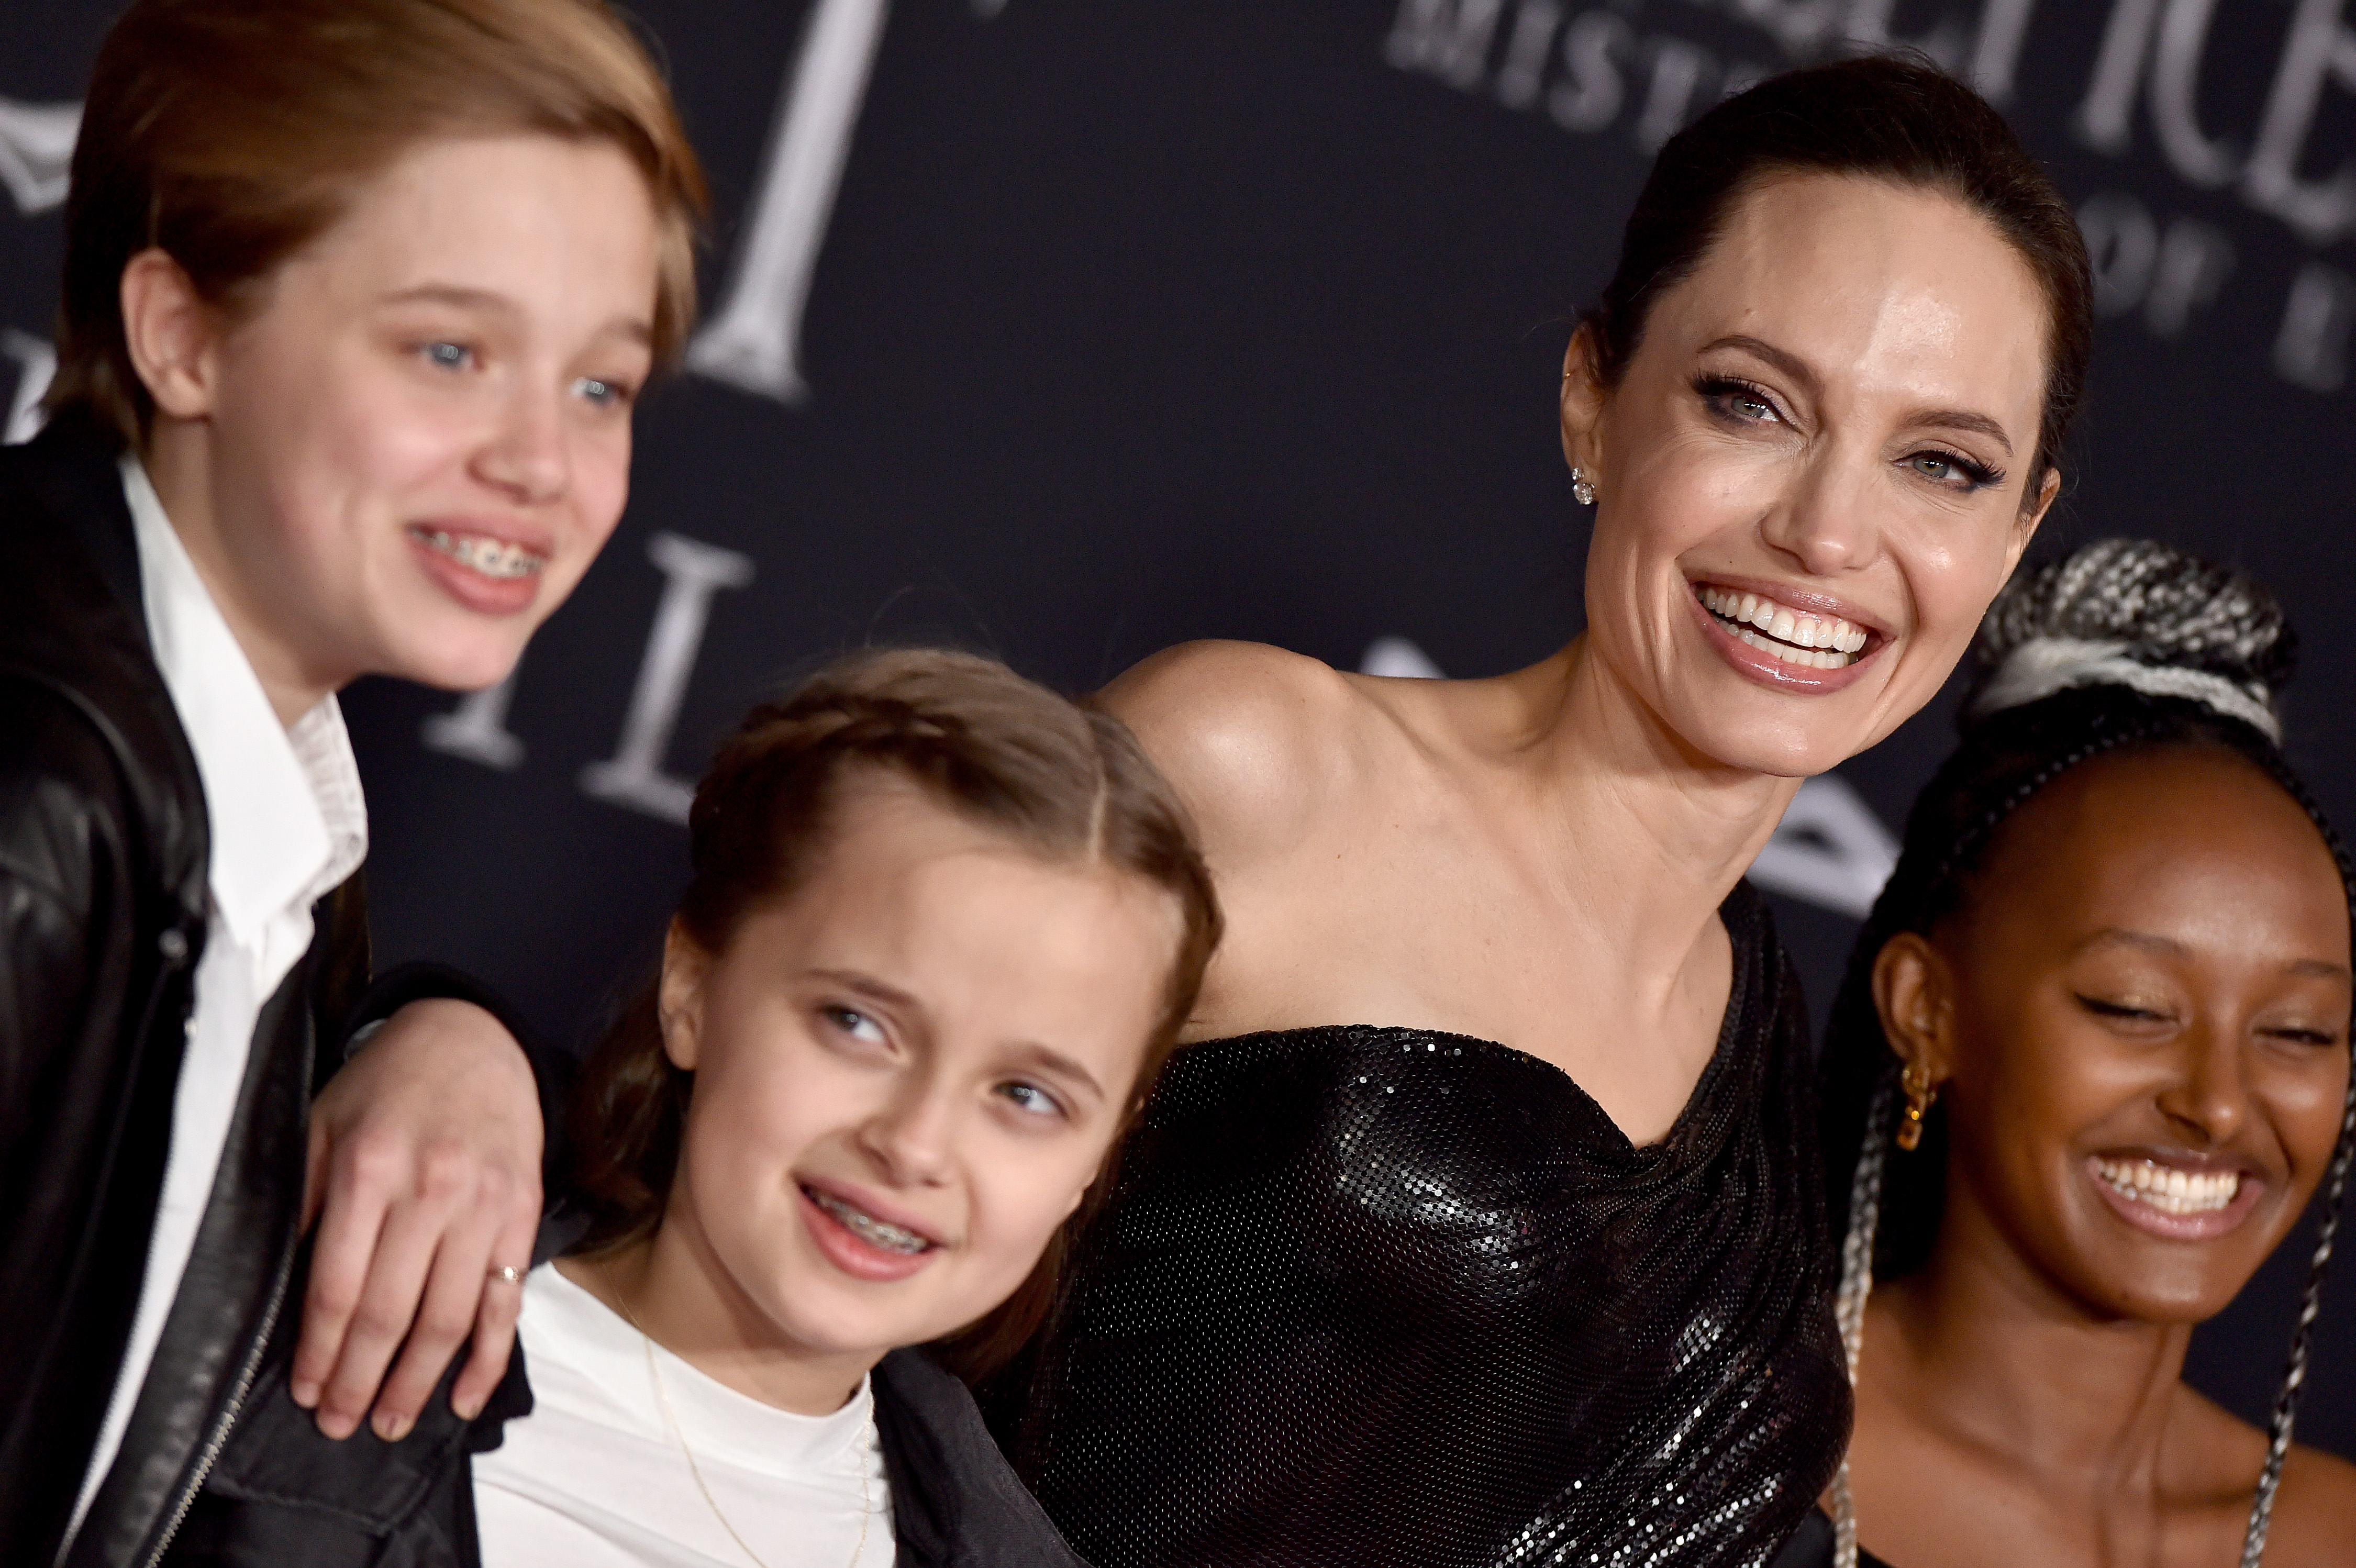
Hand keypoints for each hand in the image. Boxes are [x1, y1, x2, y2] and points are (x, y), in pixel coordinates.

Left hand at [290, 997, 542, 1439]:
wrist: (474, 1038)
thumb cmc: (387, 1087)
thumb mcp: (324, 1126)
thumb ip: (304, 1202)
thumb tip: (280, 1290)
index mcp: (369, 1170)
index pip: (337, 1287)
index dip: (321, 1352)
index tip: (307, 1393)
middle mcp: (430, 1191)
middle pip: (390, 1313)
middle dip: (361, 1382)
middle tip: (340, 1425)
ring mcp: (484, 1205)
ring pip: (449, 1318)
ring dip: (417, 1383)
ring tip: (392, 1423)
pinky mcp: (522, 1213)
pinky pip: (506, 1301)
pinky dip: (488, 1358)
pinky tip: (464, 1398)